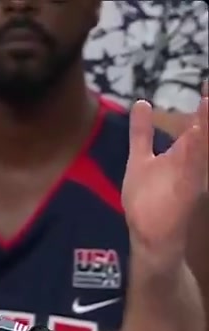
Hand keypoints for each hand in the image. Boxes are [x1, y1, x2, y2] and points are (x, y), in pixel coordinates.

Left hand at [122, 86, 207, 270]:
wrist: (150, 235)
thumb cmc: (147, 199)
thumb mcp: (140, 159)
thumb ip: (142, 133)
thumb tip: (141, 103)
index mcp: (182, 153)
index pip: (197, 124)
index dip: (204, 106)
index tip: (206, 83)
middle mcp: (190, 162)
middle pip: (204, 132)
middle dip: (208, 113)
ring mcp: (188, 176)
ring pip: (202, 147)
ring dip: (206, 126)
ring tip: (208, 100)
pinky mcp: (184, 192)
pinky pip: (193, 170)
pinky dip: (196, 152)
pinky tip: (198, 134)